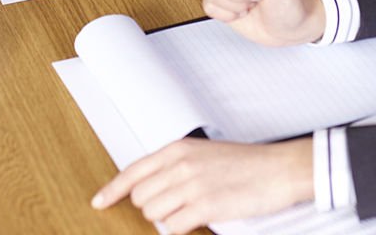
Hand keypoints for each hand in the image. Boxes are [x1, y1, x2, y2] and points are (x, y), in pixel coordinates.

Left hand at [92, 136, 313, 233]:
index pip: (134, 170)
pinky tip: (198, 219)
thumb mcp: (203, 155)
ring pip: (154, 213)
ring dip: (168, 217)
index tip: (98, 202)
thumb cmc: (244, 164)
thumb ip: (176, 166)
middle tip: (176, 204)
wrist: (277, 169)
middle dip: (153, 206)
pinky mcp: (205, 206)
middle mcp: (181, 164)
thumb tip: (151, 188)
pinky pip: (174, 227)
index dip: (112, 189)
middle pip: (141, 196)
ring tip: (191, 209)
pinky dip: (182, 228)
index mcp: (179, 148)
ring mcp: (192, 185)